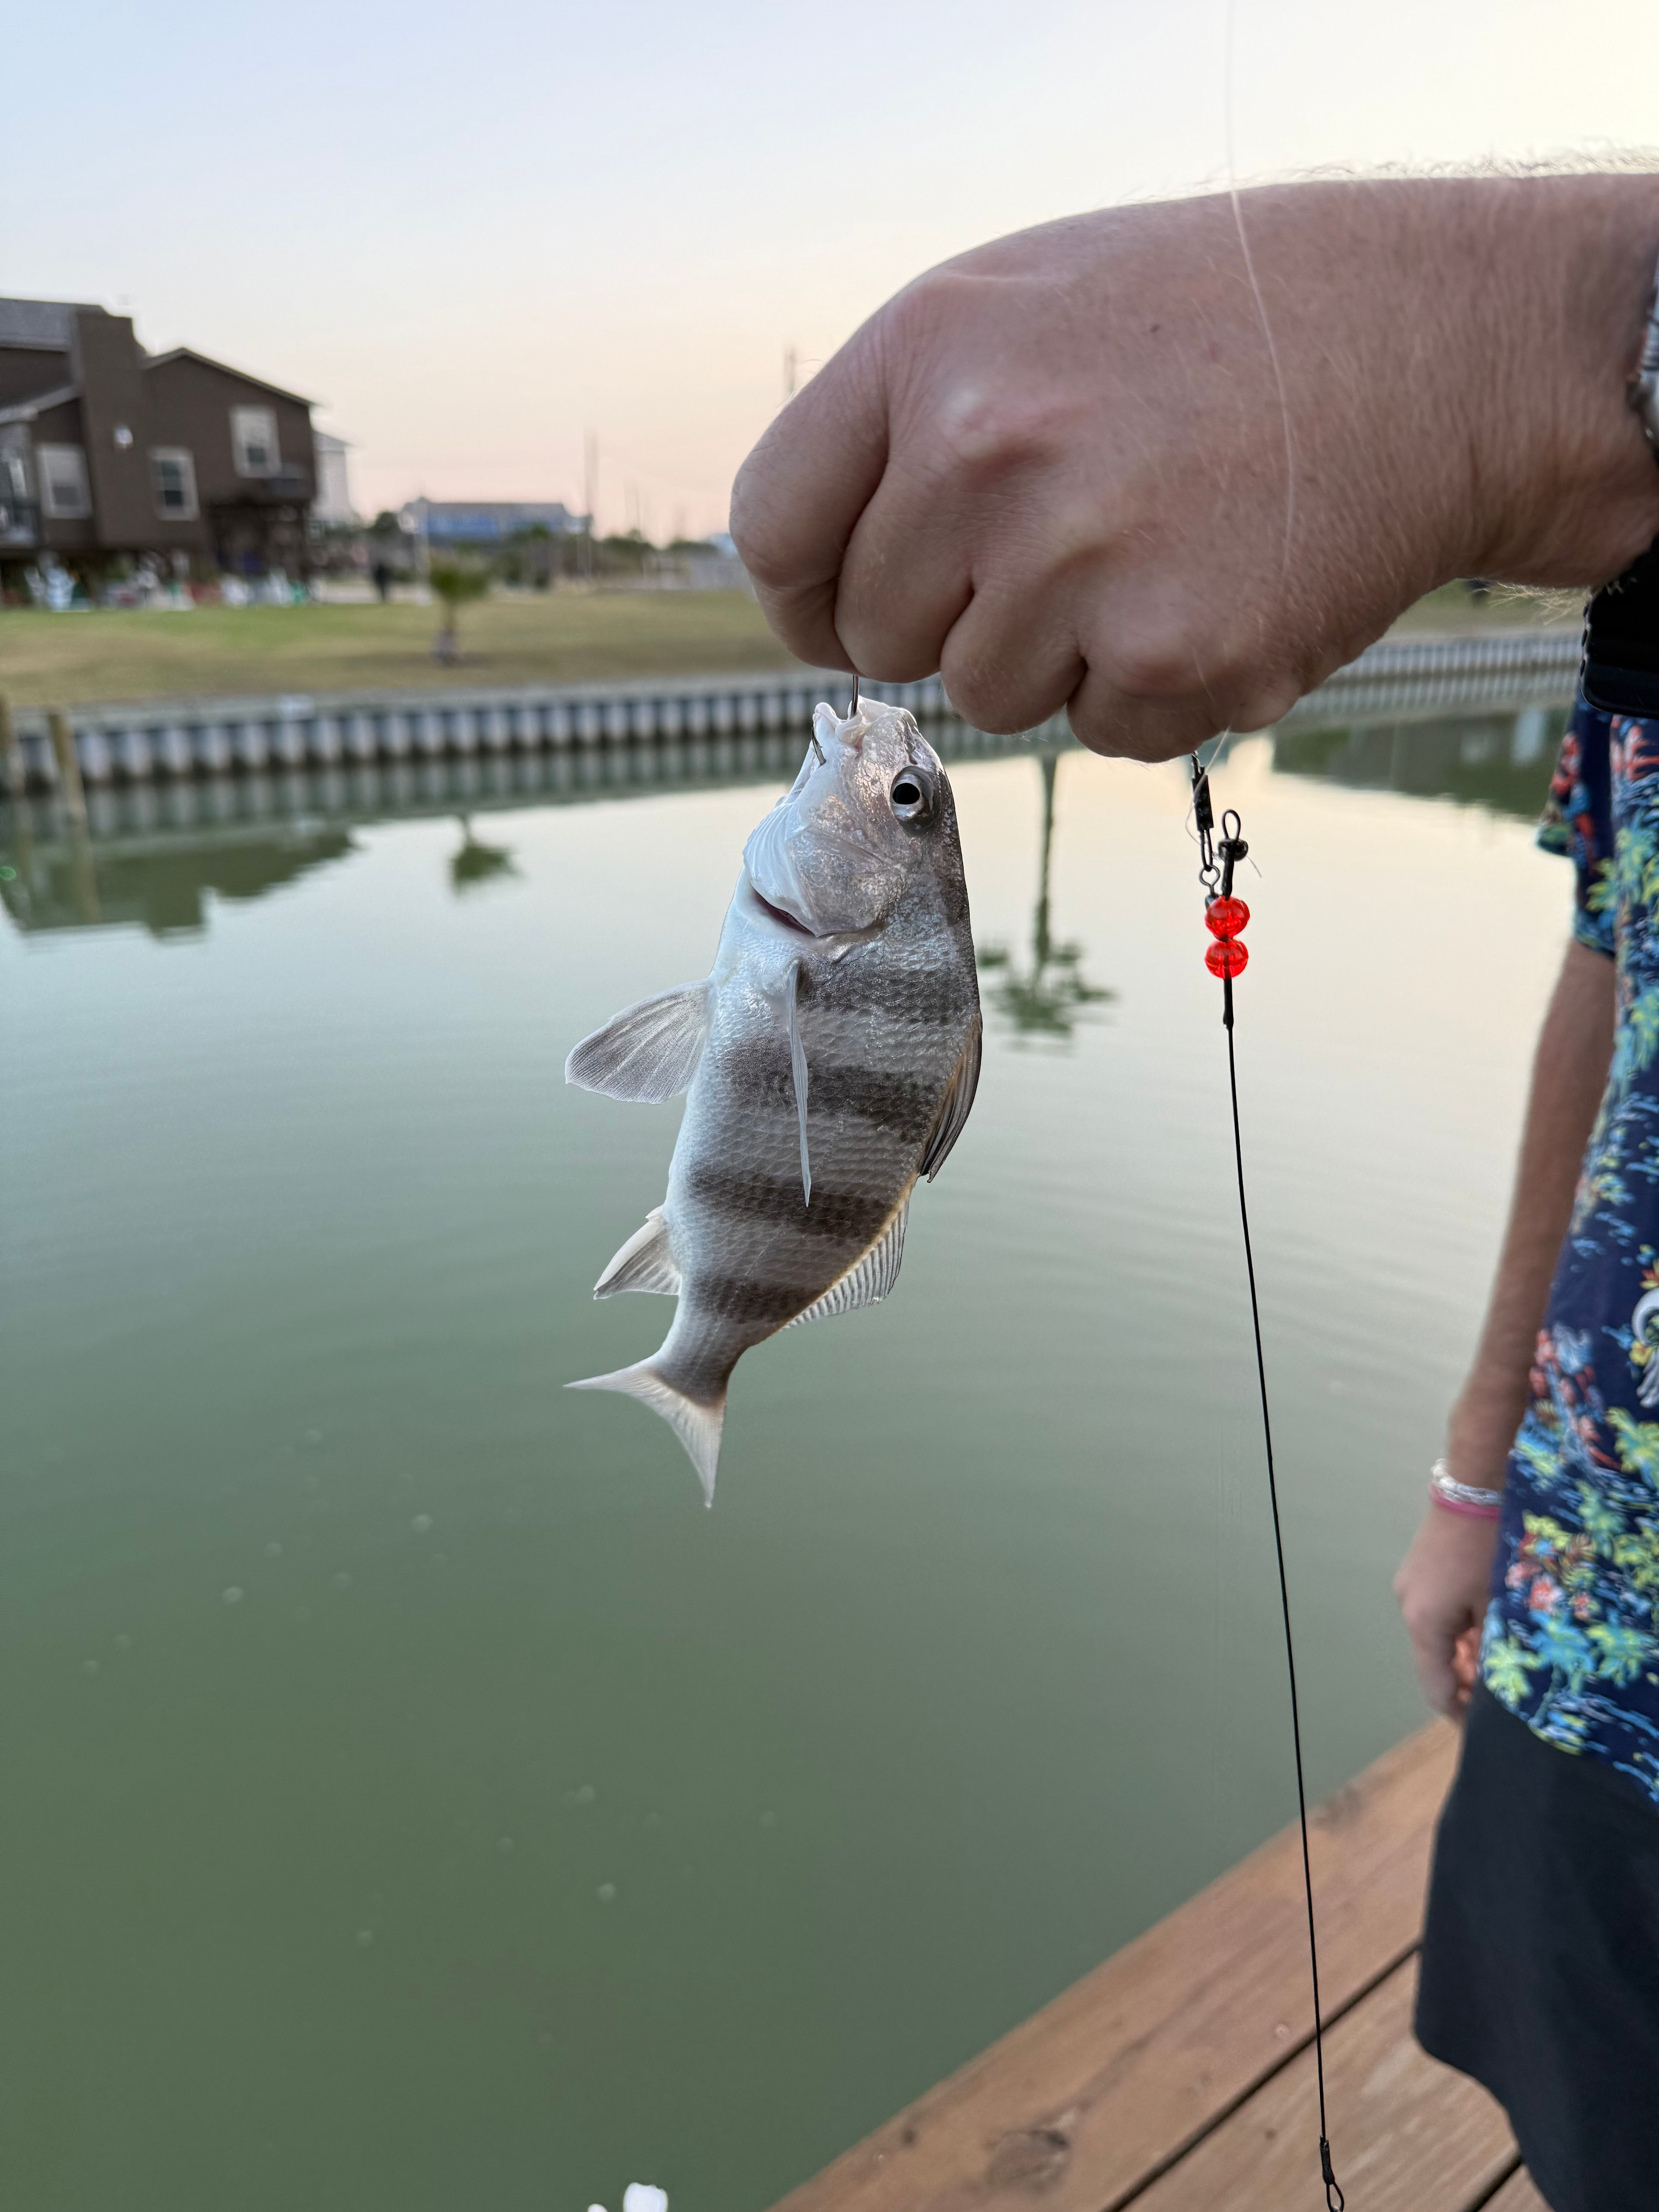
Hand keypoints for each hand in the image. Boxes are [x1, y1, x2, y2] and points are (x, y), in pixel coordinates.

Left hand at [732, 177, 1658, 761]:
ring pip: (987, 698)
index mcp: (929, 347)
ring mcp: (1078, 561)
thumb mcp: (1028, 309)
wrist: (1435, 345)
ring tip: (1157, 549)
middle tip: (1065, 546)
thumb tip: (821, 578)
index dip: (805, 595)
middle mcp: (986, 451)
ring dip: (1060, 655)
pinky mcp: (1172, 656)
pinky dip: (1150, 690)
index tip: (843, 613)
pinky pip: (1098, 732)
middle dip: (953, 619)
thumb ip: (902, 430)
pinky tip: (1214, 589)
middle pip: (880, 637)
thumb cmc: (1218, 326)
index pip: (774, 529)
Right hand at [1393, 1505, 1500, 1718]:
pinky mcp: (1419, 1570)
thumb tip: (1497, 1684)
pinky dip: (1458, 1628)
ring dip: (1464, 1653)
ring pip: (1437, 1636)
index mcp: (1424, 1624)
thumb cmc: (1489, 1550)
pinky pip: (1437, 1612)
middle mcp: (1408, 1608)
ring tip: (1499, 1661)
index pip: (1436, 1687)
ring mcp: (1410, 1587)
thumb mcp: (1498, 1606)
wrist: (1473, 1488)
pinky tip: (1485, 1626)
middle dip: (1466, 1682)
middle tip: (1501, 1696)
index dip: (1460, 1713)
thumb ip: (1493, 1648)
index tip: (1484, 1730)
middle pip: (1434, 1661)